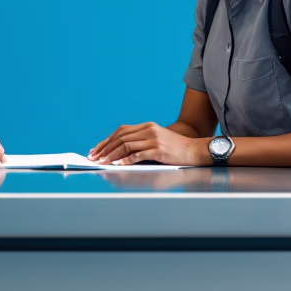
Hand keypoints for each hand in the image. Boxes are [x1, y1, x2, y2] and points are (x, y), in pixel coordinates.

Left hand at [88, 122, 210, 165]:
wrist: (196, 150)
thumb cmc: (175, 149)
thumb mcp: (157, 139)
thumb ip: (141, 142)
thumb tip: (119, 153)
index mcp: (147, 126)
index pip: (121, 131)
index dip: (107, 140)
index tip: (96, 150)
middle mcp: (149, 130)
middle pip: (120, 137)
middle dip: (105, 148)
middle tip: (94, 158)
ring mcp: (154, 139)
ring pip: (126, 146)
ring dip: (111, 155)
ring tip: (102, 163)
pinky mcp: (159, 150)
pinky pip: (138, 155)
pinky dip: (125, 160)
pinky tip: (117, 165)